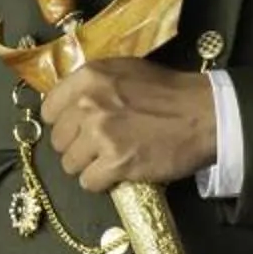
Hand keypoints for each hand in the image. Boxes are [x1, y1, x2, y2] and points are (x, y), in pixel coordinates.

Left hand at [38, 60, 215, 192]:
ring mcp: (101, 135)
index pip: (49, 108)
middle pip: (59, 140)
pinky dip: (102, 182)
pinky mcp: (116, 163)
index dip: (63, 121)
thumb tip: (67, 104)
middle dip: (77, 145)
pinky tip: (119, 172)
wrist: (203, 114)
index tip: (78, 127)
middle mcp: (88, 105)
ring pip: (70, 164)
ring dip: (89, 166)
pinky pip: (89, 183)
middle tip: (101, 145)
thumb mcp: (124, 71)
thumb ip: (92, 85)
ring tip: (111, 159)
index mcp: (89, 78)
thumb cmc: (167, 91)